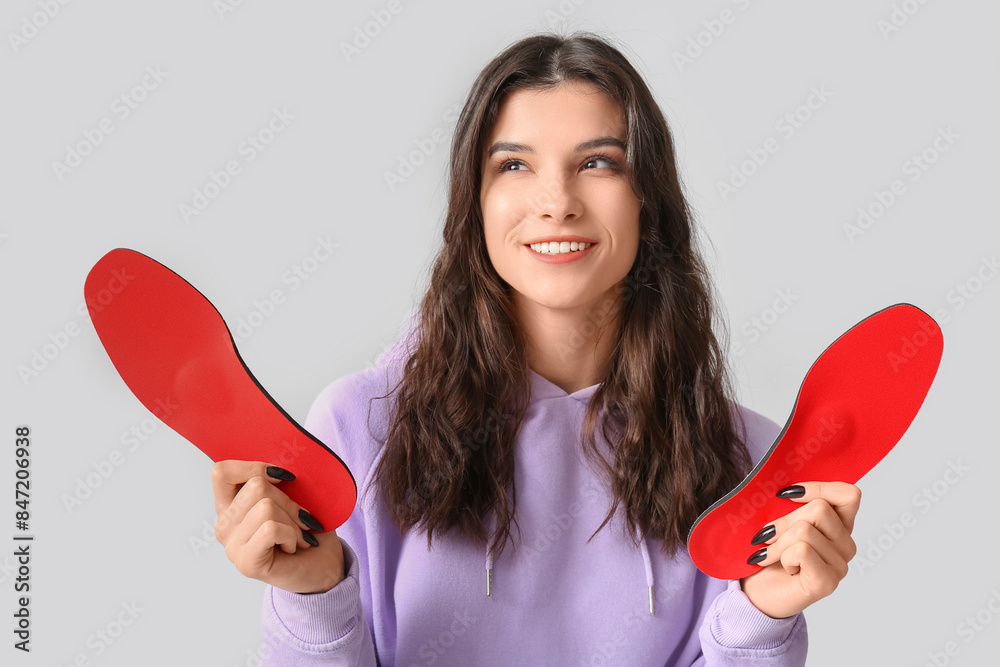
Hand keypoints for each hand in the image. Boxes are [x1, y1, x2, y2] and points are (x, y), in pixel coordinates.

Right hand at [212, 460, 344, 593]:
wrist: (323, 566)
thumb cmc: (307, 529)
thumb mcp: (293, 496)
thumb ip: (277, 479)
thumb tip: (283, 461)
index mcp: (230, 505)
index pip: (222, 472)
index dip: (256, 467)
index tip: (284, 478)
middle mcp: (224, 525)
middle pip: (256, 485)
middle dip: (289, 500)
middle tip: (300, 519)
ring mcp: (232, 546)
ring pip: (266, 506)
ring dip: (293, 521)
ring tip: (297, 536)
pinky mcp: (246, 563)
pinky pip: (271, 528)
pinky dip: (292, 535)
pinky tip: (293, 547)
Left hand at [739, 481, 860, 618]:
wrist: (756, 592)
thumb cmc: (768, 553)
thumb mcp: (780, 521)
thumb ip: (791, 503)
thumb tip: (782, 484)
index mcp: (840, 526)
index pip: (849, 494)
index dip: (818, 488)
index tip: (784, 495)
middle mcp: (846, 546)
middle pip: (819, 509)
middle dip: (783, 520)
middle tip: (766, 535)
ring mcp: (840, 566)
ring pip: (805, 530)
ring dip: (777, 542)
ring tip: (771, 555)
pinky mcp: (827, 582)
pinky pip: (801, 551)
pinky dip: (782, 556)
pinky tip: (783, 567)